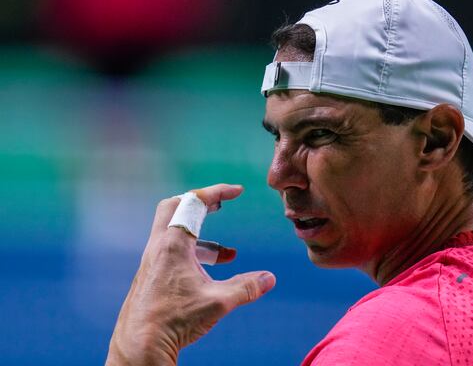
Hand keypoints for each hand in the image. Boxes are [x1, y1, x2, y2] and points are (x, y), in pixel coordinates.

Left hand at [106, 184, 275, 365]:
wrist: (140, 345)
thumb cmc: (173, 320)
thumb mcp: (218, 301)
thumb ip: (246, 287)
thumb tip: (269, 279)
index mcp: (174, 243)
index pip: (195, 202)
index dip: (218, 192)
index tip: (237, 191)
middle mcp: (159, 246)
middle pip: (174, 206)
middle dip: (200, 202)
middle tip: (219, 205)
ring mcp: (152, 260)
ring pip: (174, 232)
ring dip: (201, 235)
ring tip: (227, 253)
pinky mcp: (151, 275)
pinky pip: (172, 251)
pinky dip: (193, 252)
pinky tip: (207, 274)